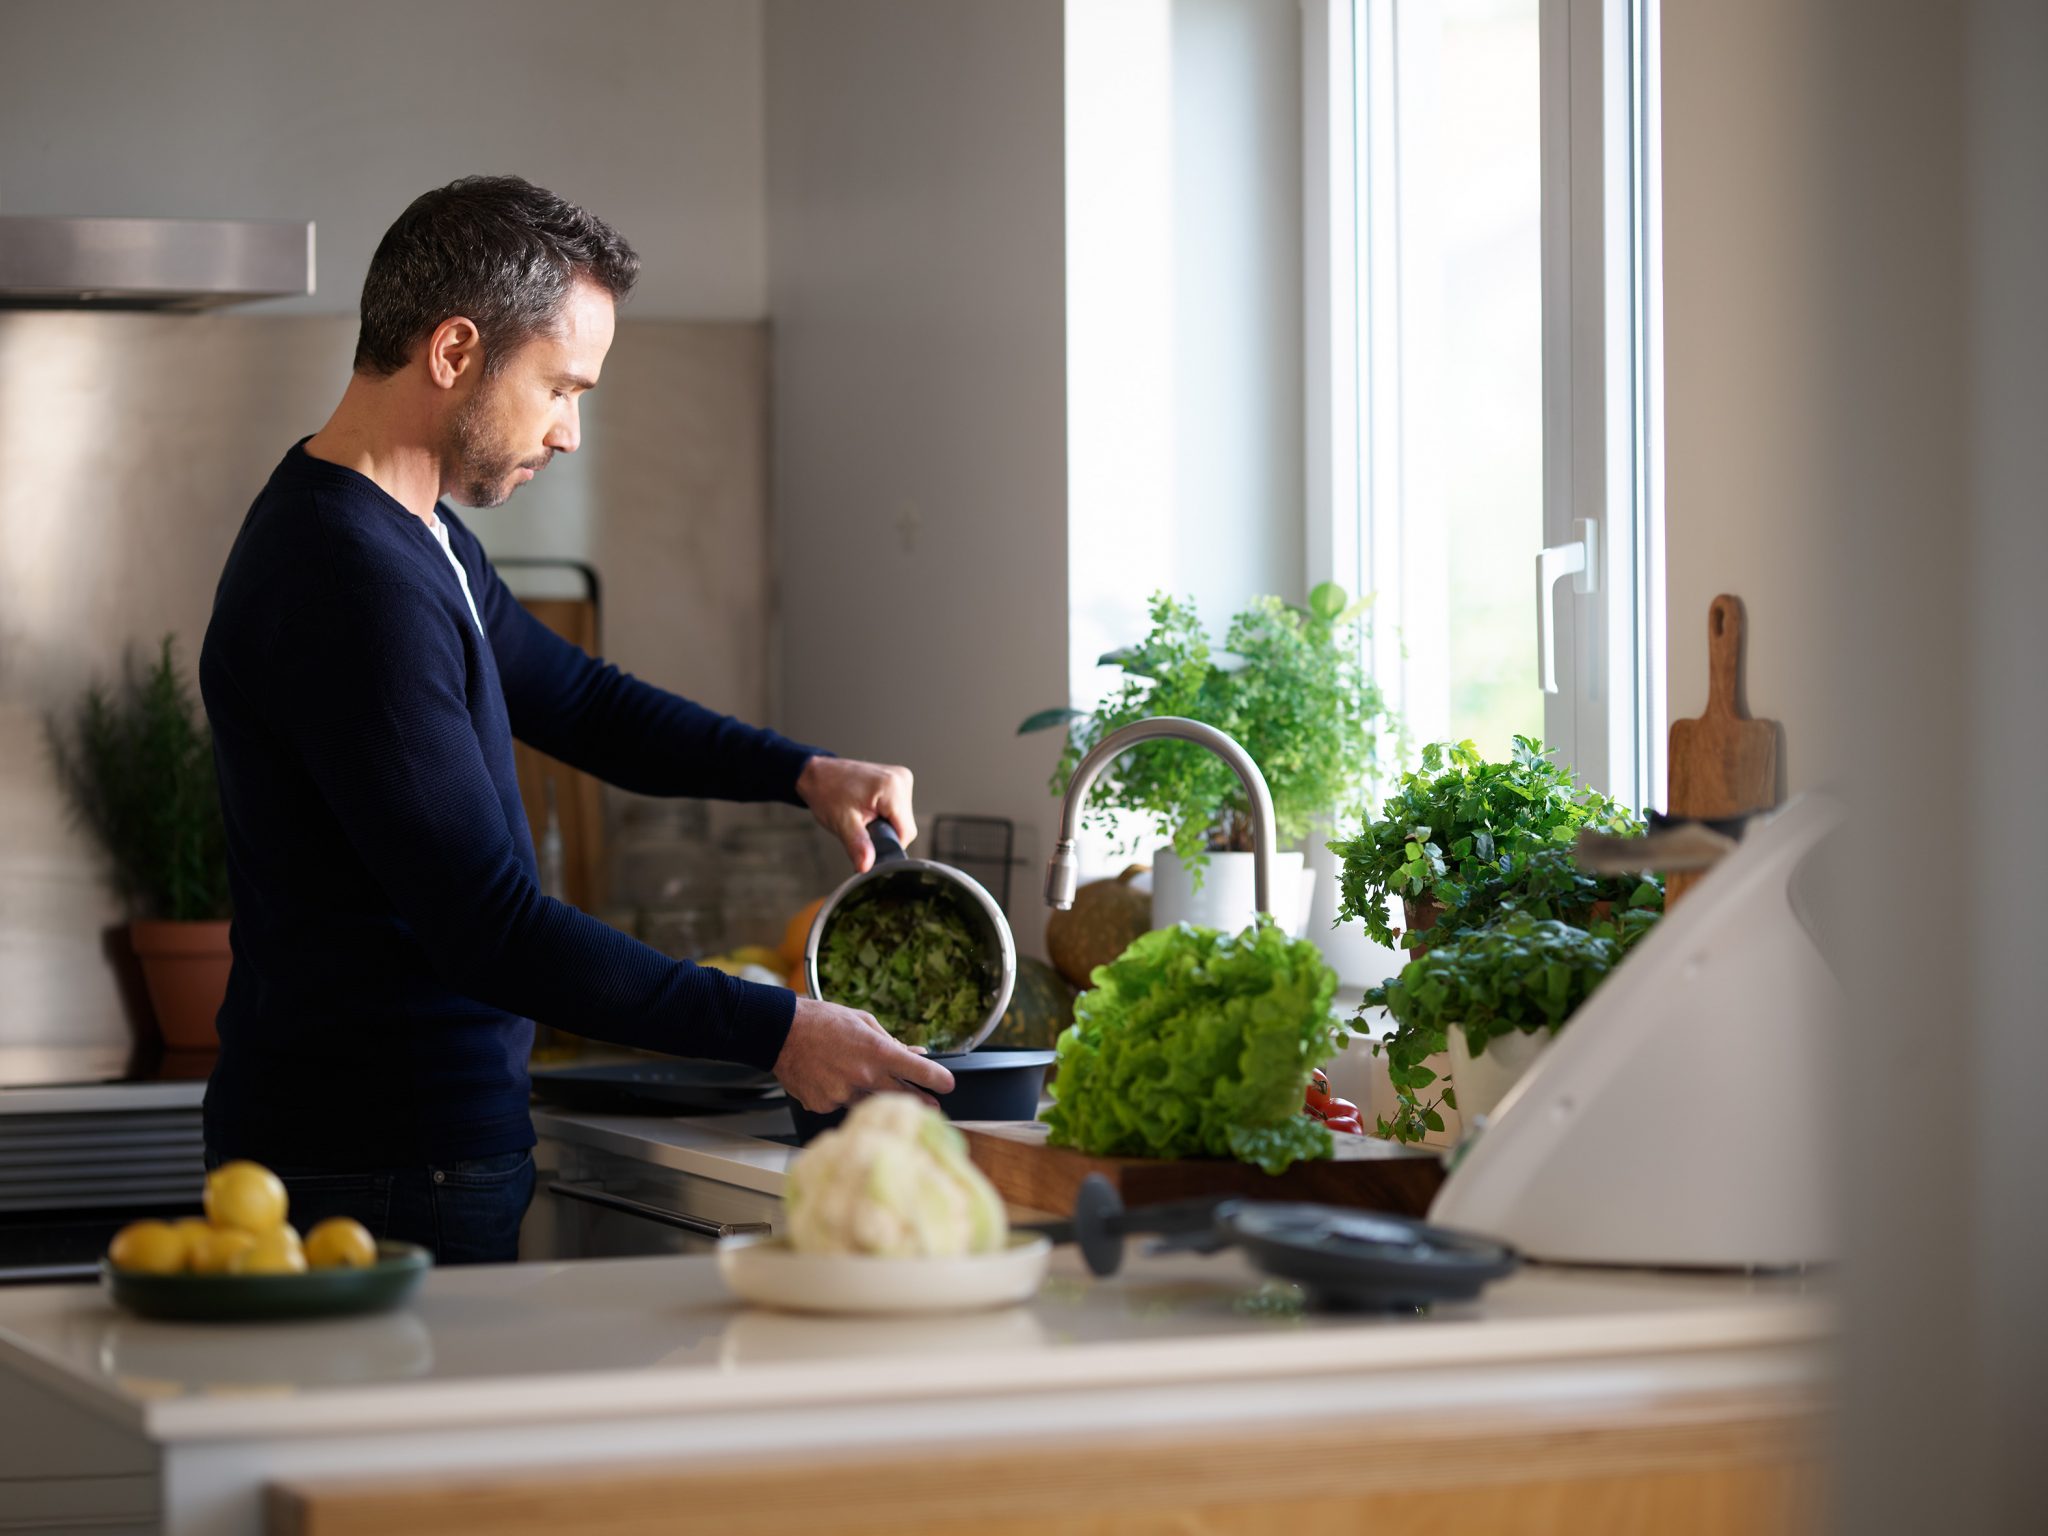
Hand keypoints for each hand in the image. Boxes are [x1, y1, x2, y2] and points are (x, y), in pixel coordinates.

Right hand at [772, 996, 956, 1111]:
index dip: (939, 1079)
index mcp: (876, 1052)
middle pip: (902, 1096)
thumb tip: (916, 1054)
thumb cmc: (822, 1021)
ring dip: (871, 1092)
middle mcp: (863, 1076)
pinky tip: (830, 1077)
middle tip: (932, 1106)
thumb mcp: (863, 1022)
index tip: (949, 1085)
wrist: (781, 1032)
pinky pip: (842, 1104)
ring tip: (853, 1073)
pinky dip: (842, 1094)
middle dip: (920, 1101)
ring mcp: (843, 1094)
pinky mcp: (824, 1105)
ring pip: (869, 1101)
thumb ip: (891, 1041)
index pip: (919, 1071)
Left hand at [796, 756, 916, 872]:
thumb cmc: (827, 792)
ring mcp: (901, 778)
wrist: (819, 775)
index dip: (888, 844)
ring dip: (887, 824)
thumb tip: (867, 866)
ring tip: (865, 816)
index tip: (870, 842)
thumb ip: (858, 846)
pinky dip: (887, 814)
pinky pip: (900, 808)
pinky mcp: (899, 780)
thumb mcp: (842, 823)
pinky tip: (871, 810)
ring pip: (903, 818)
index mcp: (891, 788)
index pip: (906, 832)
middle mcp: (901, 779)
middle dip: (886, 834)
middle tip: (863, 826)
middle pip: (905, 826)